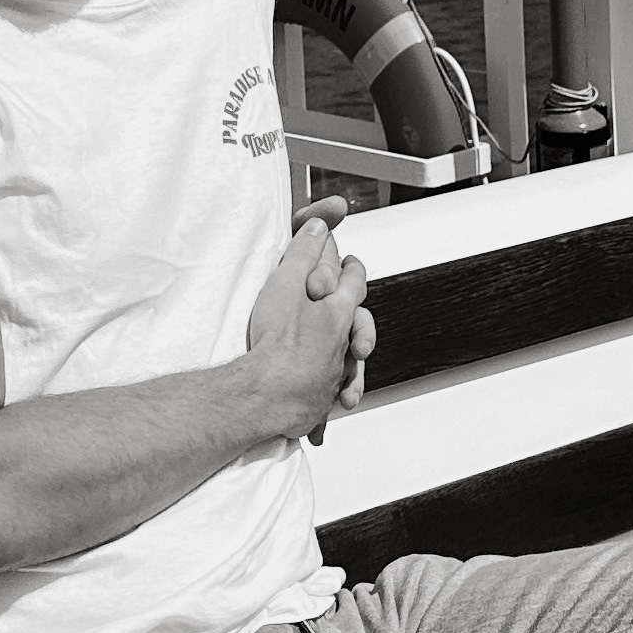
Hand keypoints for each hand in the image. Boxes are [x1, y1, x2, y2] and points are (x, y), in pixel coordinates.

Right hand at [285, 198, 375, 443]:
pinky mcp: (320, 398)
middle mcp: (343, 342)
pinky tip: (324, 405)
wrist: (272, 392)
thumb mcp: (286, 282)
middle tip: (350, 307)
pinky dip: (329, 397)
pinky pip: (330, 395)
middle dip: (358, 317)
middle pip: (360, 324)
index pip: (354, 281)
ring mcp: (334, 372)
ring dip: (348, 363)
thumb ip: (304, 253)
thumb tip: (319, 227)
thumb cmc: (279, 339)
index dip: (352, 269)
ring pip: (350, 363)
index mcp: (339, 310)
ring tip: (343, 359)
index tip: (351, 263)